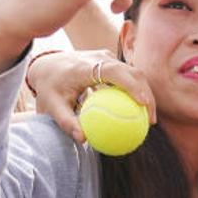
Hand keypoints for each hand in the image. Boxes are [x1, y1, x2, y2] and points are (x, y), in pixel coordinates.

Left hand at [30, 50, 155, 143]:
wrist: (48, 65)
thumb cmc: (49, 87)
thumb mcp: (52, 106)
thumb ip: (66, 122)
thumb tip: (84, 140)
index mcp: (87, 66)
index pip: (115, 72)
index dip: (132, 85)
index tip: (143, 104)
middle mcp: (101, 58)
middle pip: (132, 72)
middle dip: (146, 94)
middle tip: (150, 120)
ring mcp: (108, 57)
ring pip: (135, 73)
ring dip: (145, 94)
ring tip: (148, 119)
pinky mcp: (112, 61)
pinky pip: (129, 76)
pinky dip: (137, 92)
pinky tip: (139, 112)